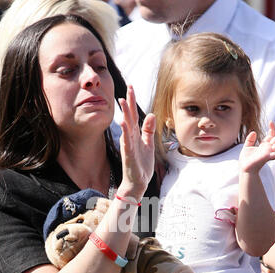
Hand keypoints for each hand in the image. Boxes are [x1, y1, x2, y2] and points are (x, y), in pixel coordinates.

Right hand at [118, 85, 155, 200]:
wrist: (138, 182)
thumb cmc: (142, 164)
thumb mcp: (148, 144)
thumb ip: (149, 130)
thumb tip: (152, 114)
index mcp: (136, 135)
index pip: (134, 115)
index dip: (133, 101)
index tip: (131, 87)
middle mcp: (130, 138)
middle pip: (129, 117)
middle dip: (129, 103)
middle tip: (128, 87)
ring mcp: (129, 146)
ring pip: (127, 127)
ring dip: (125, 114)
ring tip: (123, 101)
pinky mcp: (129, 155)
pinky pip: (127, 143)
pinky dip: (125, 133)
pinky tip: (123, 123)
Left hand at [239, 120, 274, 173]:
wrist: (244, 168)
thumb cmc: (246, 160)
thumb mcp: (247, 147)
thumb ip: (250, 139)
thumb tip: (254, 132)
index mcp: (264, 146)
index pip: (272, 135)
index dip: (272, 128)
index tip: (270, 121)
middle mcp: (268, 149)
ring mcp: (269, 153)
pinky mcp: (268, 158)